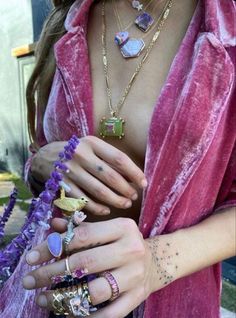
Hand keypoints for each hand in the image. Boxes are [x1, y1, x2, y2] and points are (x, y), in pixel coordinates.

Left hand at [22, 218, 176, 317]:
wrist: (157, 261)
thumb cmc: (124, 243)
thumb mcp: (107, 230)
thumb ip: (80, 228)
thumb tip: (53, 225)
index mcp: (122, 227)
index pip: (82, 235)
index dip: (54, 246)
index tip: (31, 257)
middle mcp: (131, 249)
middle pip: (85, 263)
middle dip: (51, 273)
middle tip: (30, 280)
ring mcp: (135, 275)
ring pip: (94, 291)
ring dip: (64, 297)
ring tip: (43, 299)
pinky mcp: (137, 297)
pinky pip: (109, 314)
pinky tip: (67, 315)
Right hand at [31, 135, 146, 214]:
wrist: (46, 157)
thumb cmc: (77, 153)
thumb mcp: (92, 147)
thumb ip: (110, 159)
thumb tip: (134, 178)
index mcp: (92, 143)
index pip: (119, 159)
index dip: (134, 173)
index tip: (143, 183)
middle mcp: (80, 155)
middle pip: (110, 176)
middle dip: (126, 189)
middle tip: (133, 197)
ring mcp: (70, 170)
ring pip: (98, 191)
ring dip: (115, 200)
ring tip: (125, 204)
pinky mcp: (62, 185)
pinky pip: (83, 200)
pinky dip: (97, 208)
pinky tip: (106, 210)